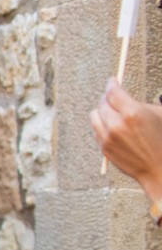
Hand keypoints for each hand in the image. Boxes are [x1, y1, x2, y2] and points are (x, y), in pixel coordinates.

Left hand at [92, 79, 161, 198]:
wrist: (159, 168)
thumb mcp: (159, 115)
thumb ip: (140, 104)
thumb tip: (126, 97)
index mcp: (132, 112)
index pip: (113, 92)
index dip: (112, 84)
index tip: (112, 81)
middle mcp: (117, 124)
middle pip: (102, 102)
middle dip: (108, 98)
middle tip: (113, 97)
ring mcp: (108, 137)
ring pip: (94, 115)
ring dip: (102, 111)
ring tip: (111, 112)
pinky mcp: (103, 147)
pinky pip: (96, 130)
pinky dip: (102, 125)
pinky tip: (112, 126)